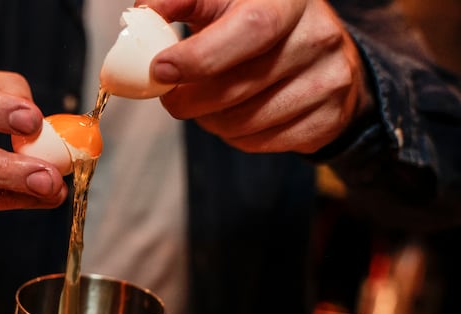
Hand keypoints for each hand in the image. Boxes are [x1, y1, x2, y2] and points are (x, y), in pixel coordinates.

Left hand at [136, 0, 374, 153]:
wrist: (320, 57)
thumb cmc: (258, 26)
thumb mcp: (225, 2)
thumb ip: (185, 2)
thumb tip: (143, 12)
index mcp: (289, 0)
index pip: (250, 28)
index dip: (201, 55)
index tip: (161, 70)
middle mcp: (318, 36)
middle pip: (240, 84)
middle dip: (191, 99)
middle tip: (169, 98)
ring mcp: (329, 80)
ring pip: (247, 121)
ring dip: (209, 121)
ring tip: (204, 105)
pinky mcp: (328, 119)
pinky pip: (262, 142)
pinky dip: (234, 136)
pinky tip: (232, 117)